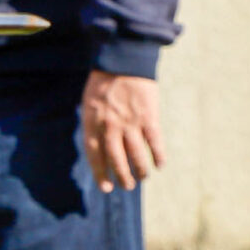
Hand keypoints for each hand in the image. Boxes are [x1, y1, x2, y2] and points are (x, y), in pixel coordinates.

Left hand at [81, 71, 163, 191]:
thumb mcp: (89, 104)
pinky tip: (160, 164)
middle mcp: (110, 125)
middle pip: (116, 158)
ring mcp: (130, 122)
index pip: (95, 155)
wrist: (123, 62)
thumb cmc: (103, 83)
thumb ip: (94, 125)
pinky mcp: (148, 116)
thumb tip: (99, 148)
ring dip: (140, 169)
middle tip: (128, 186)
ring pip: (136, 154)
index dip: (101, 173)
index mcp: (92, 122)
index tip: (107, 187)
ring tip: (143, 177)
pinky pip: (154, 141)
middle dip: (122, 176)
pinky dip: (158, 155)